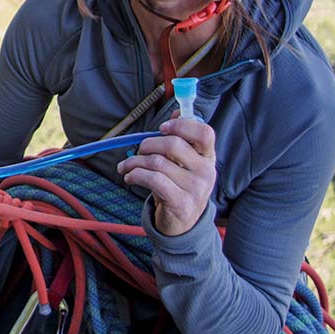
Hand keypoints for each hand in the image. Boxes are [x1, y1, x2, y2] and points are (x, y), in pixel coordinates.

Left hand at [116, 114, 216, 236]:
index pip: (204, 133)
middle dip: (148, 144)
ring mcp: (195, 188)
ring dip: (134, 161)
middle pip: (173, 144)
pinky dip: (135, 174)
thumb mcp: (185, 163)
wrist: (183, 223)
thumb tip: (178, 110)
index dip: (182, 125)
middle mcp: (206, 172)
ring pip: (157, 162)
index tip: (163, 127)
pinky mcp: (181, 203)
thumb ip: (182, 138)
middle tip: (139, 150)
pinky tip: (130, 176)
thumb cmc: (179, 185)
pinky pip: (152, 179)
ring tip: (127, 166)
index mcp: (208, 157)